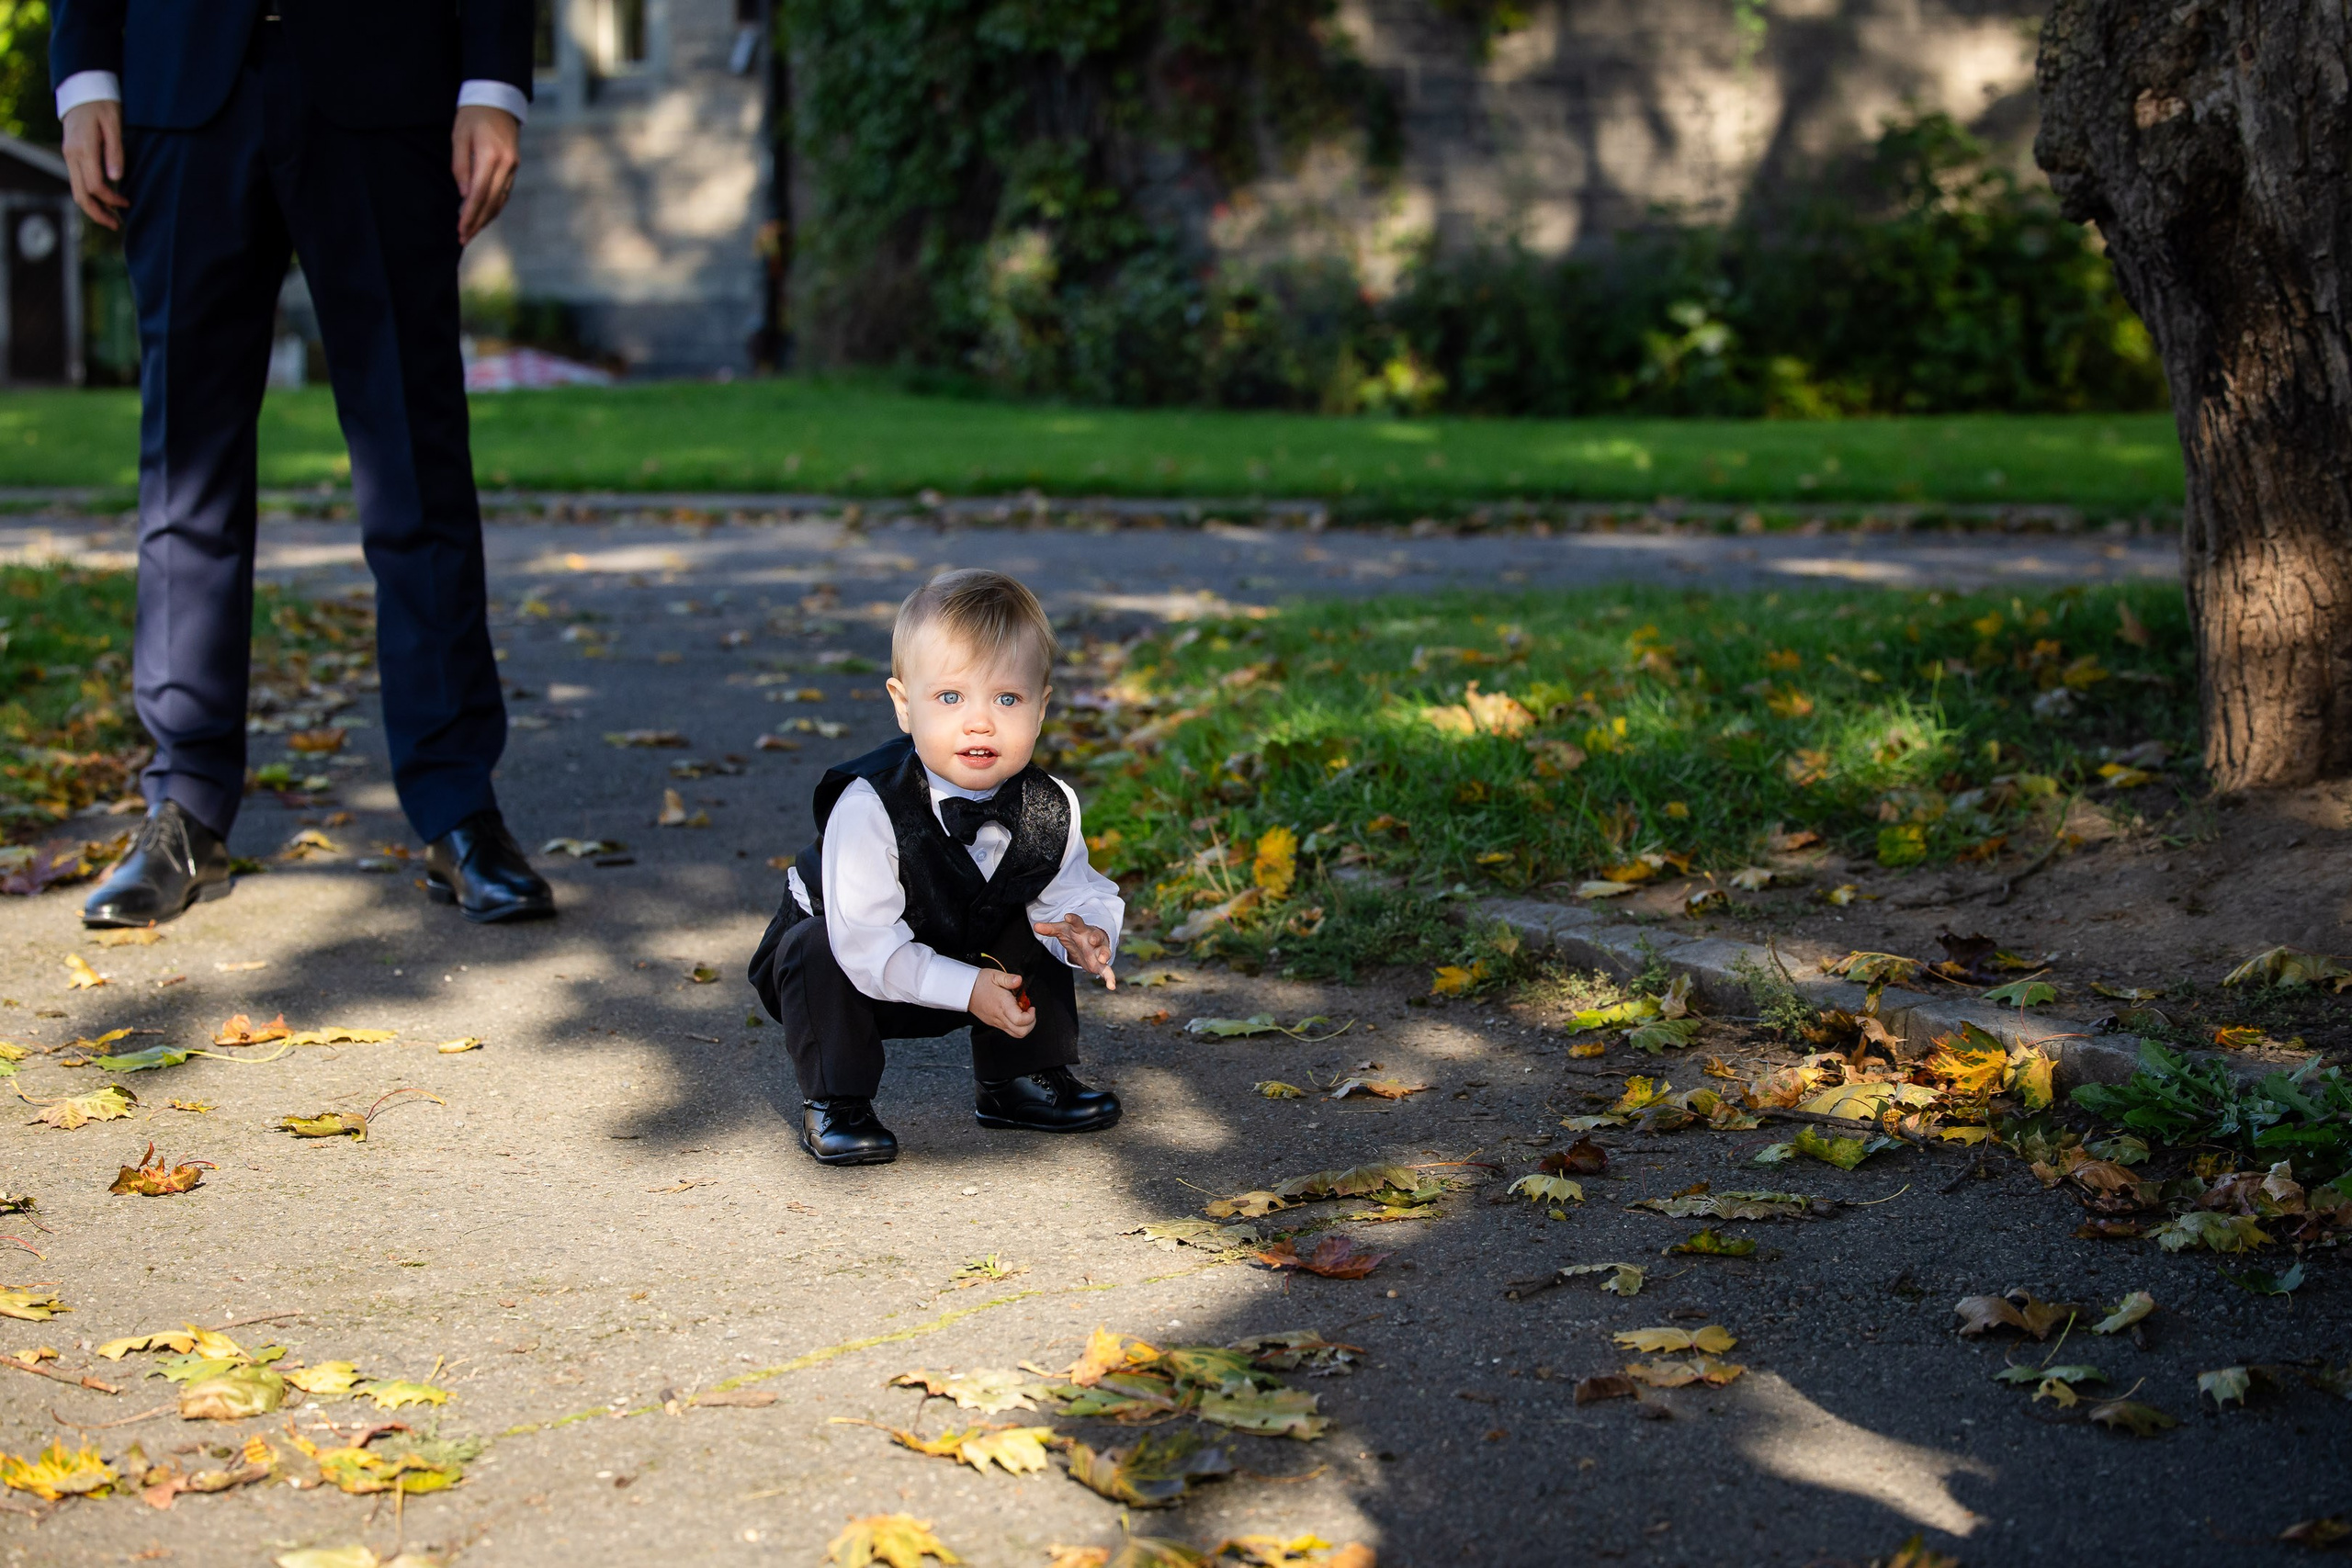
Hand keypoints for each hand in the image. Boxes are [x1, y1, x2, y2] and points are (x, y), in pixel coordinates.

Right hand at [62, 101, 126, 230]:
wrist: (83, 90)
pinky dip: (90, 196)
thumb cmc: (103, 104)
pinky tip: (104, 202)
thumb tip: (117, 177)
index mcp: (84, 148)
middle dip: (98, 213)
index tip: (127, 202)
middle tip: (117, 226)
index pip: (95, 185)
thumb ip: (115, 151)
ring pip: (76, 191)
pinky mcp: (71, 156)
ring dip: (93, 208)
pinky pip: (77, 182)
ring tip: (112, 219)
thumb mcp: (114, 124)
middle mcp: (72, 155)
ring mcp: (69, 156)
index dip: (111, 199)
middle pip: (80, 194)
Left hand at [451, 105, 519, 243]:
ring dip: (486, 218)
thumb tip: (464, 195)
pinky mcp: (514, 167)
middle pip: (491, 202)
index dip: (469, 215)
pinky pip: (504, 193)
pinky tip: (484, 216)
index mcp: (491, 156)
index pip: (480, 194)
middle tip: (464, 239)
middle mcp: (506, 165)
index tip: (460, 230)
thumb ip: (461, 166)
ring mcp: (513, 167)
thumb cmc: (472, 116)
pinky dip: (494, 207)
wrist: (497, 99)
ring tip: (472, 232)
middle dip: (477, 222)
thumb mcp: (459, 136)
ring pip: (500, 200)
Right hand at [968, 967, 1035, 1037]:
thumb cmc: (979, 982)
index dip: (1031, 1017)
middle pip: (1021, 1032)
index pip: (1020, 1021)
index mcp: (1002, 1005)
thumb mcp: (995, 975)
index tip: (1031, 1007)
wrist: (964, 990)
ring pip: (1015, 1034)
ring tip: (1023, 1012)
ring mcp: (996, 1022)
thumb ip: (1009, 979)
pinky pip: (1009, 1030)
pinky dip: (1016, 1025)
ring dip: (1024, 1025)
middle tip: (1030, 1011)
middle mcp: (999, 1016)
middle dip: (1031, 1023)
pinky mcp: (993, 1023)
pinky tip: (1014, 1012)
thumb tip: (1019, 980)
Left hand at [1035, 913, 1115, 988]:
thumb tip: (1035, 926)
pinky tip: (1111, 986)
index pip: (1077, 922)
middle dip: (1095, 938)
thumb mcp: (1062, 930)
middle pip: (1096, 937)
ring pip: (1104, 952)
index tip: (1068, 916)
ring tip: (1103, 959)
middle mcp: (1093, 939)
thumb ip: (1050, 929)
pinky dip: (1110, 978)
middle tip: (1092, 940)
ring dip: (1104, 955)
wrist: (1090, 941)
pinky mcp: (1101, 964)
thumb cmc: (1076, 934)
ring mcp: (1099, 951)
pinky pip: (1107, 971)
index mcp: (1082, 929)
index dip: (1073, 920)